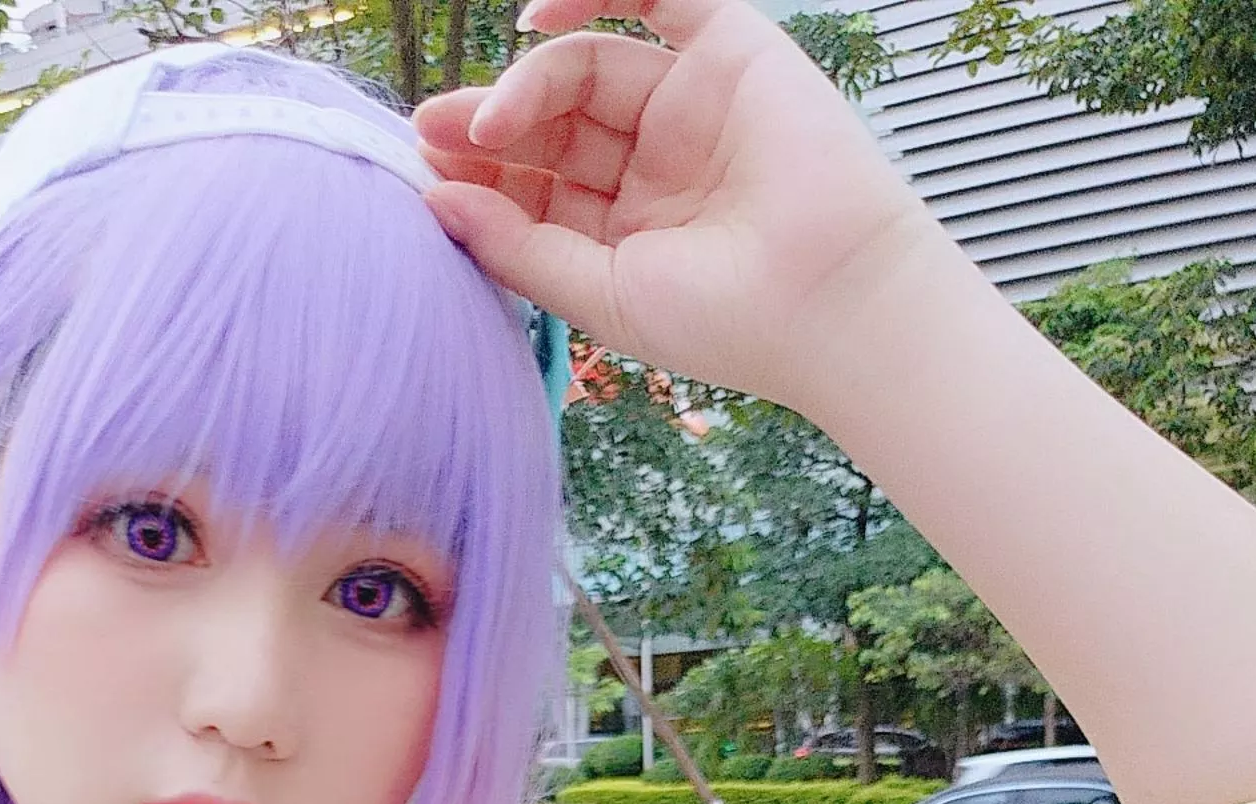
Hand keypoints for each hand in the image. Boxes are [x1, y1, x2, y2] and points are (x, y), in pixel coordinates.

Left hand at [410, 0, 941, 410]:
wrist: (827, 300)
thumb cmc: (725, 321)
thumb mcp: (599, 295)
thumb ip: (517, 248)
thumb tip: (435, 200)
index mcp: (626, 229)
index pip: (537, 187)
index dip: (483, 177)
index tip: (428, 177)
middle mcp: (654, 164)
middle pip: (552, 126)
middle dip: (490, 126)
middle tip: (430, 131)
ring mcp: (689, 105)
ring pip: (586, 67)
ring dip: (526, 84)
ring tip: (483, 120)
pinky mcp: (730, 51)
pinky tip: (537, 19)